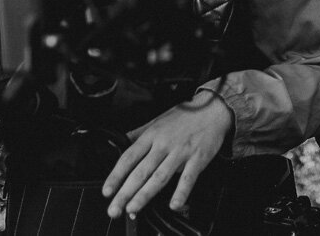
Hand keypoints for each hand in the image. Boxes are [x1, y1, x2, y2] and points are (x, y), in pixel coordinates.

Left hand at [103, 90, 233, 218]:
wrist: (213, 110)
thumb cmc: (185, 116)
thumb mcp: (158, 120)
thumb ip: (139, 133)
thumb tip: (121, 141)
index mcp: (152, 135)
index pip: (129, 157)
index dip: (116, 175)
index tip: (107, 191)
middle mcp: (164, 144)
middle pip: (141, 171)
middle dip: (125, 192)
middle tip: (114, 209)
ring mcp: (181, 152)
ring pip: (160, 176)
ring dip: (145, 194)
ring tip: (133, 208)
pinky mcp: (197, 158)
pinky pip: (188, 177)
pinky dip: (181, 192)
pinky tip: (174, 204)